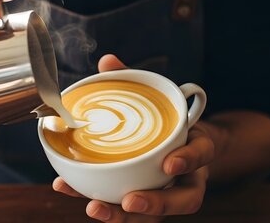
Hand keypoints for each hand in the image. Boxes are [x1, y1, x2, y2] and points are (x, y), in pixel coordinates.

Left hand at [52, 54, 216, 221]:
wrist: (188, 145)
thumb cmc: (171, 122)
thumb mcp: (162, 100)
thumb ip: (136, 83)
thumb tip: (107, 62)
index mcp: (197, 147)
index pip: (203, 154)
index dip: (189, 159)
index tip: (170, 163)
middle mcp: (189, 176)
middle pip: (184, 200)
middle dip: (156, 204)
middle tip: (129, 202)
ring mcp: (170, 193)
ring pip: (156, 216)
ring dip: (123, 217)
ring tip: (94, 208)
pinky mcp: (147, 202)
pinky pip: (127, 211)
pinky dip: (99, 203)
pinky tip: (66, 189)